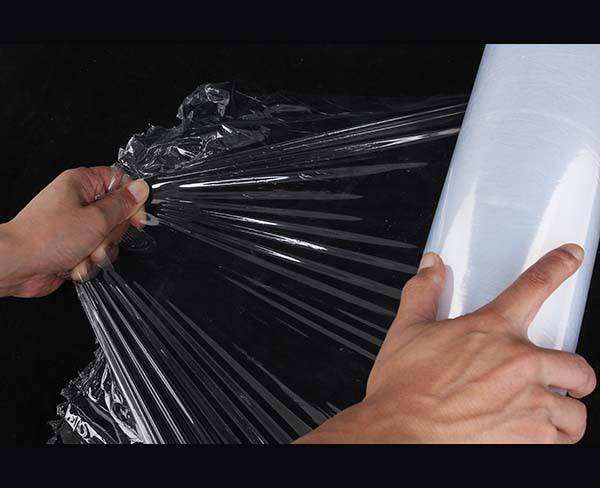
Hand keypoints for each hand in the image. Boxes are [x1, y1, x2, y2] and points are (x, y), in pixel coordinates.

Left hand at [0, 166, 148, 296]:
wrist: (17, 265)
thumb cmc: (46, 238)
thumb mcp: (95, 219)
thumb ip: (122, 205)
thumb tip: (141, 189)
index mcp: (81, 184)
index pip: (119, 182)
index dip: (132, 201)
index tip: (135, 219)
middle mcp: (77, 202)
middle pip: (116, 215)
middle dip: (111, 235)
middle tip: (98, 239)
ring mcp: (74, 226)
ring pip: (107, 239)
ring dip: (99, 252)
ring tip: (82, 254)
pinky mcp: (72, 247)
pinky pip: (95, 255)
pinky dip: (87, 264)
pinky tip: (72, 264)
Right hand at [296, 244, 595, 443]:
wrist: (398, 433)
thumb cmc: (403, 388)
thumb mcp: (406, 330)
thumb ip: (423, 293)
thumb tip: (431, 268)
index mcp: (490, 330)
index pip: (535, 286)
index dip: (558, 266)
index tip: (572, 258)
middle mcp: (519, 364)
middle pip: (579, 367)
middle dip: (571, 376)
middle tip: (552, 379)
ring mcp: (529, 405)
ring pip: (576, 412)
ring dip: (563, 411)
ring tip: (543, 411)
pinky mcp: (529, 440)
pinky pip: (562, 441)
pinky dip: (552, 438)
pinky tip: (531, 433)